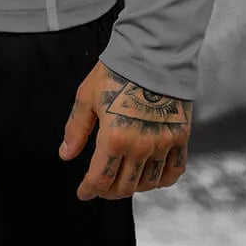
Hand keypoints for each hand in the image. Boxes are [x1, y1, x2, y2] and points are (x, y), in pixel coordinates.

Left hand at [58, 61, 192, 200]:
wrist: (152, 53)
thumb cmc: (115, 72)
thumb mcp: (87, 97)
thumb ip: (76, 129)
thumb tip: (65, 155)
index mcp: (114, 138)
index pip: (100, 179)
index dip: (89, 190)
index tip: (83, 192)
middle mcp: (140, 146)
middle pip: (124, 187)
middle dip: (108, 191)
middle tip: (100, 186)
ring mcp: (163, 144)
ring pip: (147, 183)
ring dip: (132, 187)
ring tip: (122, 179)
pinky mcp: (180, 137)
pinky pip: (173, 171)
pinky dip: (161, 179)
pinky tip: (151, 175)